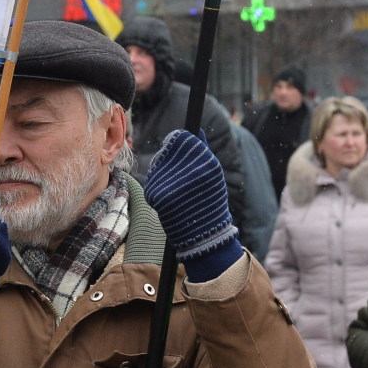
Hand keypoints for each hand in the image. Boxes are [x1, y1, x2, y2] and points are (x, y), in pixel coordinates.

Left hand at [145, 130, 240, 279]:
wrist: (205, 235)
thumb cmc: (211, 203)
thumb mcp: (214, 174)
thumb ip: (204, 150)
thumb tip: (198, 131)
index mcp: (205, 161)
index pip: (182, 138)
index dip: (177, 141)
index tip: (176, 147)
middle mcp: (189, 169)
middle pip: (166, 151)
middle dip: (167, 158)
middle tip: (173, 172)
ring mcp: (172, 182)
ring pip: (158, 166)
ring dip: (161, 174)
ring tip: (174, 190)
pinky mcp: (158, 195)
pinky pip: (152, 183)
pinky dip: (156, 189)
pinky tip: (167, 200)